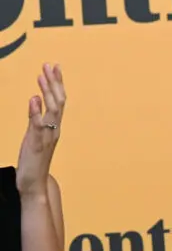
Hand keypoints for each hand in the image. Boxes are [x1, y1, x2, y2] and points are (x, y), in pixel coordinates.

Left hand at [16, 64, 65, 198]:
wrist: (34, 184)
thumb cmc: (34, 160)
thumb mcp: (34, 135)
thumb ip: (35, 117)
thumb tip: (36, 98)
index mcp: (54, 126)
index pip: (58, 100)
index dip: (56, 83)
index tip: (53, 67)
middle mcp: (54, 129)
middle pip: (58, 101)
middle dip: (54, 82)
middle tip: (49, 65)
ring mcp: (47, 137)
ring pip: (52, 110)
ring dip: (48, 92)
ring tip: (41, 76)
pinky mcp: (37, 145)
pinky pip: (37, 126)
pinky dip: (36, 112)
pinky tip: (33, 100)